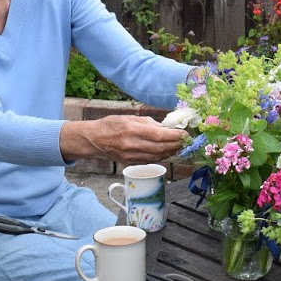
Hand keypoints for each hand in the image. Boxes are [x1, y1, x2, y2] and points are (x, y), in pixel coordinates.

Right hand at [60, 115, 186, 163]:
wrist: (94, 140)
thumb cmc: (111, 124)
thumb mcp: (129, 117)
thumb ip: (148, 122)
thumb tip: (165, 128)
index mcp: (132, 130)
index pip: (158, 135)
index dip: (174, 136)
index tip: (185, 134)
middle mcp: (132, 145)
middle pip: (160, 147)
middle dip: (176, 144)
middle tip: (186, 140)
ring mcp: (131, 156)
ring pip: (157, 156)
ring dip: (171, 151)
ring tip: (179, 146)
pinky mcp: (130, 163)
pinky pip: (150, 160)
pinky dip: (161, 156)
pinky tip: (167, 151)